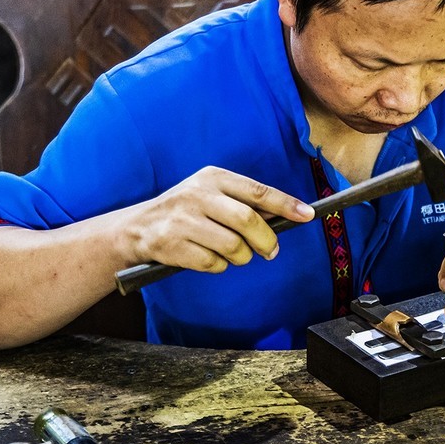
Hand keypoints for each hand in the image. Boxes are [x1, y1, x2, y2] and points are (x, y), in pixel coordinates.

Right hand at [122, 166, 313, 272]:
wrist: (137, 228)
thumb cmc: (187, 211)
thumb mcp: (212, 195)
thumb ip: (245, 202)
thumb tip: (288, 214)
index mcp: (213, 177)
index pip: (258, 191)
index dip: (286, 204)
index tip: (308, 215)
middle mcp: (198, 195)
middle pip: (248, 221)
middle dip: (267, 240)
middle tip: (271, 251)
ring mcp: (183, 220)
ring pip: (234, 246)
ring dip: (242, 257)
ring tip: (234, 254)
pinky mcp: (173, 245)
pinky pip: (213, 263)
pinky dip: (219, 266)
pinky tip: (209, 257)